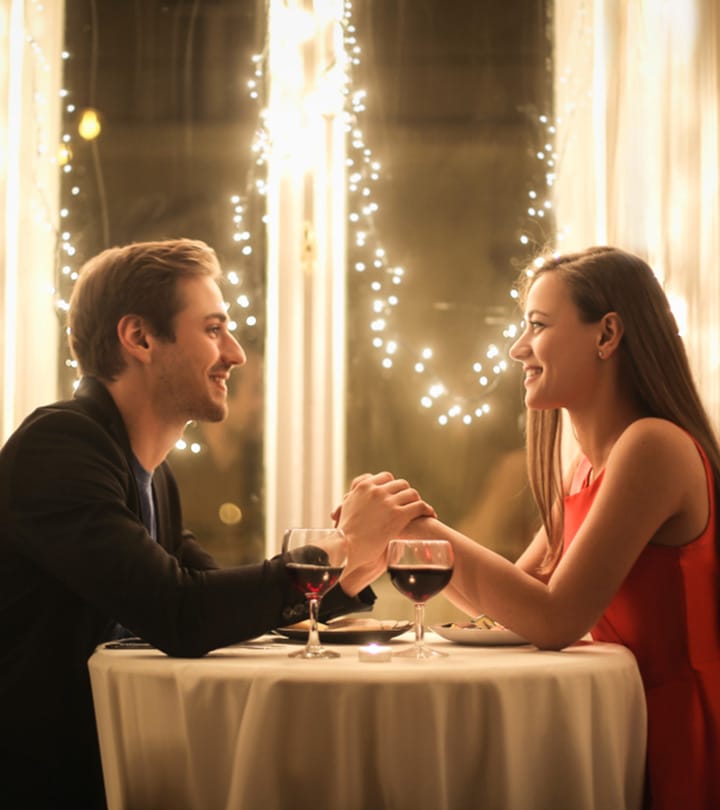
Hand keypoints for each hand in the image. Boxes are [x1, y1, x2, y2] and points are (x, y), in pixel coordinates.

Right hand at [335, 472, 435, 589]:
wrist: (345, 548)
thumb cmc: (344, 535)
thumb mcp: (345, 509)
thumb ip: (353, 500)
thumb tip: (352, 499)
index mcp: (363, 486)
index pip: (386, 477)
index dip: (394, 486)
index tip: (397, 495)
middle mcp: (376, 490)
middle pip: (401, 484)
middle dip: (407, 494)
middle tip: (411, 505)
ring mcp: (388, 502)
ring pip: (412, 493)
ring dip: (417, 501)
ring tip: (422, 511)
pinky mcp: (398, 515)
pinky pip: (419, 506)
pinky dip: (427, 510)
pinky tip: (431, 515)